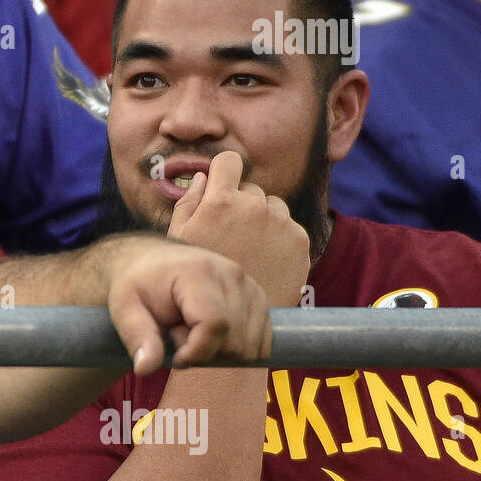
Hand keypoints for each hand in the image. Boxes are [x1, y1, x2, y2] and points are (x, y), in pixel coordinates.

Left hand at [106, 236, 271, 375]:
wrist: (154, 262)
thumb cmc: (139, 285)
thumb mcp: (125, 308)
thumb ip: (137, 337)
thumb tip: (145, 368)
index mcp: (199, 272)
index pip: (215, 325)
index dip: (196, 351)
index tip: (175, 355)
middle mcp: (232, 275)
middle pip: (235, 341)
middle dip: (204, 350)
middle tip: (178, 332)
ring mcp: (250, 286)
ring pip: (250, 346)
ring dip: (220, 350)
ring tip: (193, 329)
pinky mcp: (259, 298)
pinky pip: (261, 343)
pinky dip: (237, 349)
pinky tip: (212, 333)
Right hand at [168, 151, 310, 306]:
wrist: (235, 319)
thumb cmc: (199, 280)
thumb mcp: (180, 240)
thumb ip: (189, 203)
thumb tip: (204, 177)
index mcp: (220, 201)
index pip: (229, 161)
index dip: (224, 171)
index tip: (222, 184)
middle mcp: (253, 206)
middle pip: (250, 188)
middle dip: (241, 203)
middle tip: (231, 233)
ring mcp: (280, 222)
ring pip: (272, 205)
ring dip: (262, 218)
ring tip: (249, 248)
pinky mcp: (300, 239)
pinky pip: (289, 225)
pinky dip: (279, 237)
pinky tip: (264, 258)